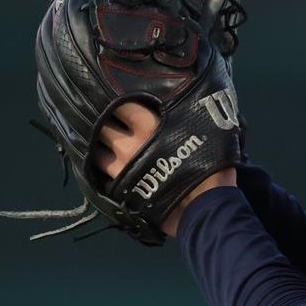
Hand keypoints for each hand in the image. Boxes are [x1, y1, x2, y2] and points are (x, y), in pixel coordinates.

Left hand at [93, 102, 235, 236]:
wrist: (204, 207)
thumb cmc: (210, 166)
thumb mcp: (206, 129)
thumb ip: (190, 113)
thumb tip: (192, 100)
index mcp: (148, 124)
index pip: (119, 102)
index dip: (115, 98)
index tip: (116, 98)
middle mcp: (128, 143)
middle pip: (102, 124)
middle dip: (102, 120)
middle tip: (105, 119)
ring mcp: (121, 167)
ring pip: (96, 149)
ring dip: (98, 145)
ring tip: (102, 143)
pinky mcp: (119, 188)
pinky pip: (100, 173)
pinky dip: (100, 166)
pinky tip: (104, 163)